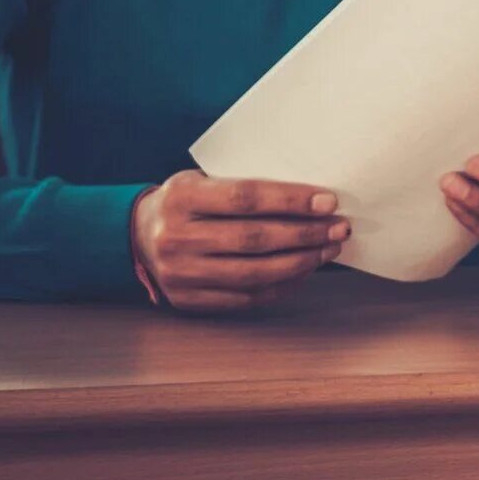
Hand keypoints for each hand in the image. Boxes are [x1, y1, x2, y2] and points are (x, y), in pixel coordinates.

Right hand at [129, 171, 346, 312]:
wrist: (138, 235)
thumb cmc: (188, 201)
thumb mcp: (202, 179)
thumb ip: (244, 184)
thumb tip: (311, 195)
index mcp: (182, 197)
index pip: (246, 198)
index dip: (290, 200)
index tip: (328, 201)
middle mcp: (176, 237)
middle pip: (254, 238)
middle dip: (305, 234)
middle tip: (340, 227)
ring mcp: (180, 273)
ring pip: (253, 273)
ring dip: (300, 262)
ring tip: (329, 249)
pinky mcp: (188, 300)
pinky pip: (245, 298)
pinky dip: (281, 285)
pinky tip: (305, 271)